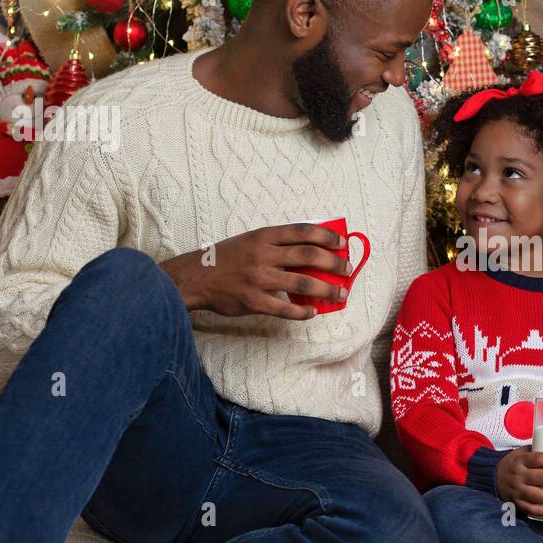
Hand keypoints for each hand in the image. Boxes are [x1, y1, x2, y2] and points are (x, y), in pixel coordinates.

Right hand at [160, 223, 348, 319]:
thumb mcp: (250, 240)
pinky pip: (286, 309)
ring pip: (304, 282)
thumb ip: (276, 244)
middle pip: (310, 255)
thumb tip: (311, 251)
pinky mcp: (254, 301)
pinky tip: (313, 311)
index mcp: (264, 236)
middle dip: (335, 263)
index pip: (303, 231)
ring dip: (327, 289)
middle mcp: (264, 255)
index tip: (343, 243)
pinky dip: (303, 311)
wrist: (195, 277)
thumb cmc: (226, 258)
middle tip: (347, 269)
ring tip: (340, 293)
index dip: (327, 236)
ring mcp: (260, 279)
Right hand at [496, 447, 542, 517]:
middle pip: (539, 477)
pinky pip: (529, 508)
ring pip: (535, 495)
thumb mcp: (521, 452)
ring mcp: (517, 490)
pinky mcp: (517, 502)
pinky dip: (540, 511)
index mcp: (520, 461)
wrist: (494, 477)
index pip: (537, 458)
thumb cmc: (514, 463)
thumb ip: (537, 449)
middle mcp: (518, 476)